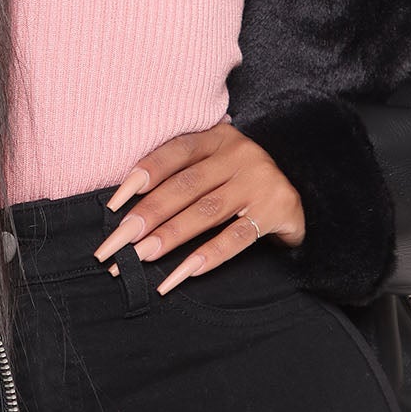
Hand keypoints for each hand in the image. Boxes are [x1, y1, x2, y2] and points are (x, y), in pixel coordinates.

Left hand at [93, 119, 305, 294]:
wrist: (297, 194)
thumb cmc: (239, 182)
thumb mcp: (214, 165)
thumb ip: (181, 175)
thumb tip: (125, 211)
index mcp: (217, 138)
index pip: (173, 153)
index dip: (141, 177)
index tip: (113, 206)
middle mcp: (239, 154)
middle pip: (184, 187)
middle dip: (145, 217)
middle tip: (115, 244)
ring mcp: (259, 181)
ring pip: (206, 212)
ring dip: (169, 237)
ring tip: (140, 259)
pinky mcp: (276, 210)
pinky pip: (236, 238)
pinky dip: (207, 257)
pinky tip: (182, 274)